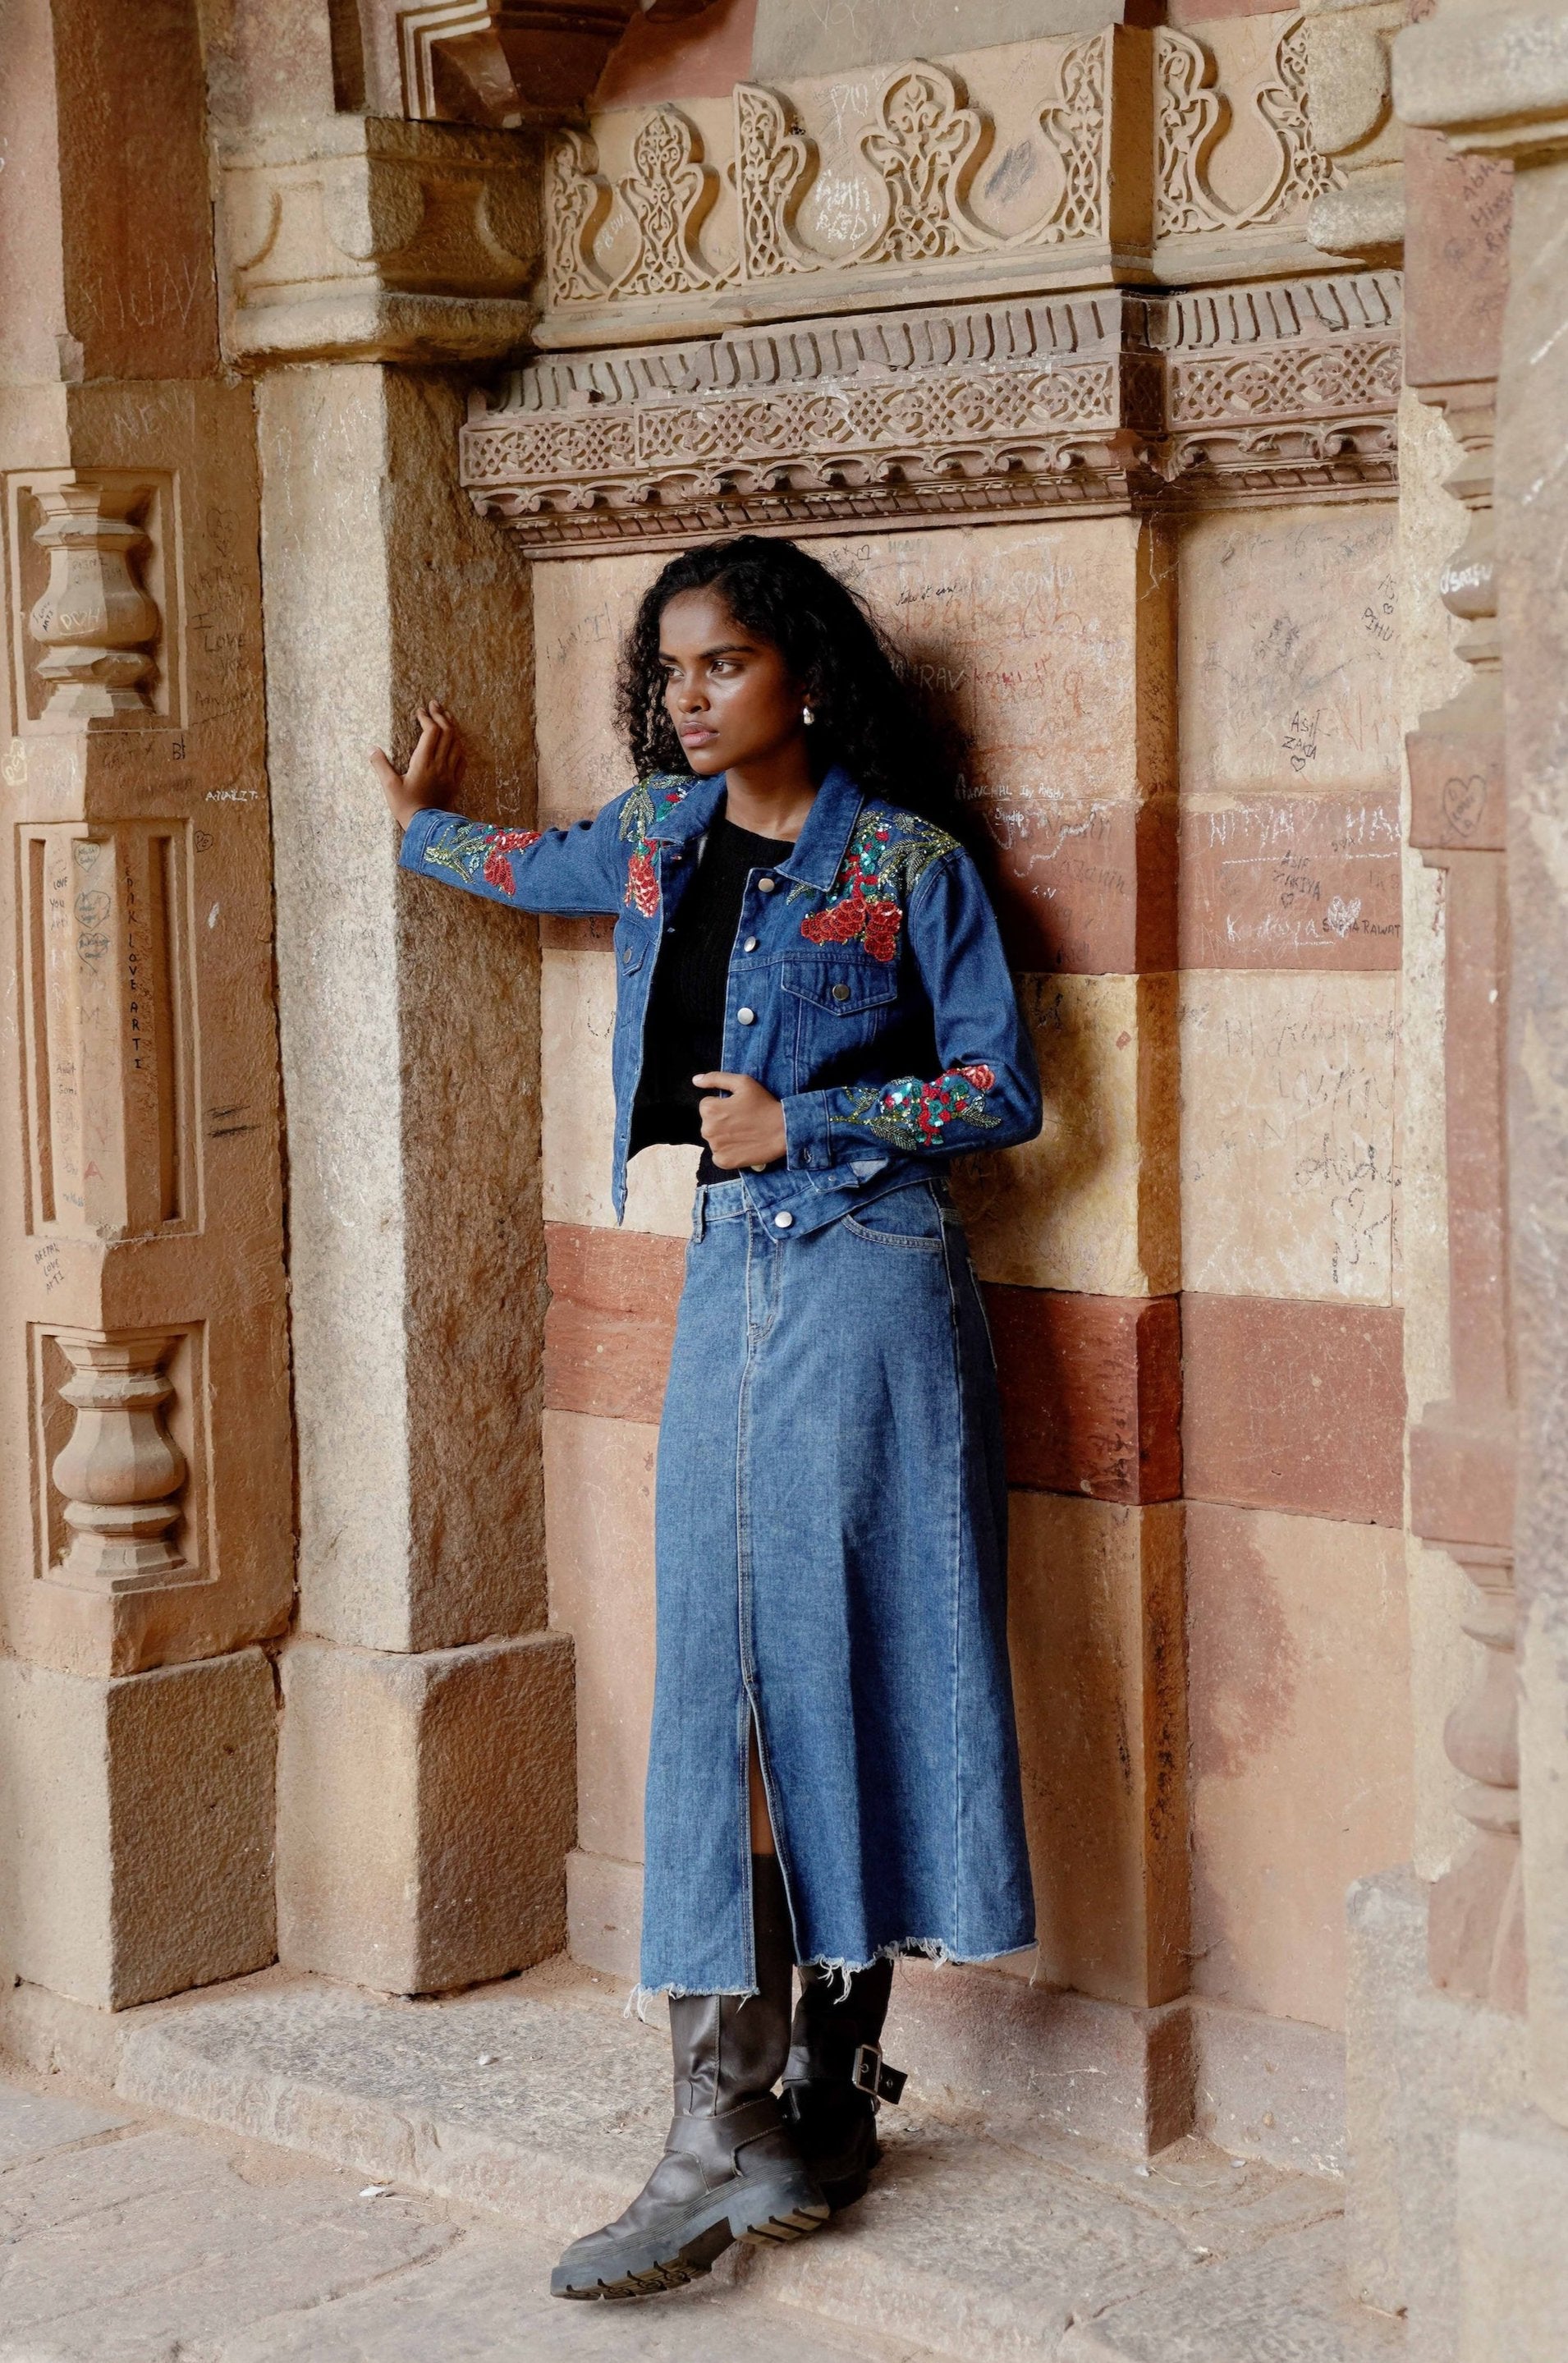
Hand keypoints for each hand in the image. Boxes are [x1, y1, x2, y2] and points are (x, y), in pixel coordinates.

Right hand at [371, 700, 465, 827]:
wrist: (427, 828)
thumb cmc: (406, 807)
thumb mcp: (389, 787)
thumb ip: (381, 765)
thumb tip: (371, 748)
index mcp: (423, 762)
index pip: (430, 732)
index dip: (426, 718)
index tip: (420, 711)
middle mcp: (440, 765)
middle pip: (447, 732)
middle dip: (441, 715)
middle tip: (434, 704)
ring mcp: (450, 773)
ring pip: (456, 743)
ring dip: (452, 727)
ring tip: (446, 717)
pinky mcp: (455, 782)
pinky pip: (462, 759)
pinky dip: (459, 746)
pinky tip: (456, 742)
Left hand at [693, 1072, 787, 1170]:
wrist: (784, 1130)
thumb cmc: (764, 1104)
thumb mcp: (743, 1083)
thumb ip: (716, 1078)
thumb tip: (696, 1080)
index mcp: (709, 1110)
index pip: (707, 1106)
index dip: (722, 1105)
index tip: (738, 1108)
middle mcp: (707, 1130)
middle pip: (708, 1123)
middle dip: (721, 1121)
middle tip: (742, 1121)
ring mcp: (715, 1148)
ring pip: (714, 1139)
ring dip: (724, 1137)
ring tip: (744, 1133)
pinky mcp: (723, 1161)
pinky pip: (719, 1155)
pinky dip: (728, 1152)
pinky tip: (742, 1146)